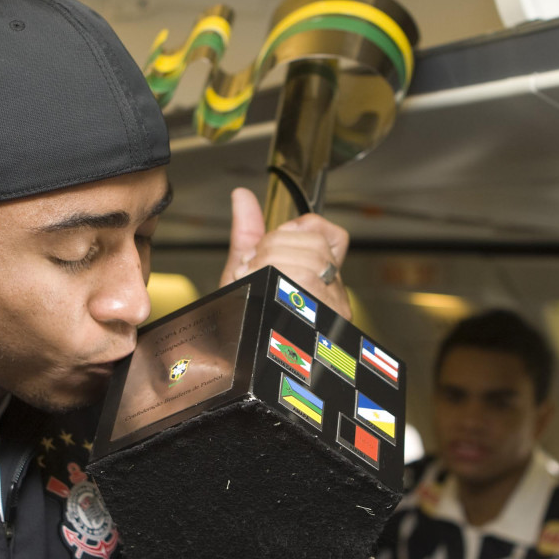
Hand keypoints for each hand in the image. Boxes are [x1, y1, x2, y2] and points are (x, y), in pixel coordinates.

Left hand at [219, 187, 351, 319]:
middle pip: (315, 246)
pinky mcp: (318, 329)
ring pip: (310, 264)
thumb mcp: (243, 271)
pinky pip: (302, 286)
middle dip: (275, 246)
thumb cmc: (241, 319)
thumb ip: (248, 233)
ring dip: (270, 264)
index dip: (303, 229)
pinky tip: (260, 290)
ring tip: (255, 282)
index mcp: (320, 280)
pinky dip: (273, 279)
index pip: (333, 236)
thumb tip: (242, 195)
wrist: (225, 362)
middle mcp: (332, 296)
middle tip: (254, 268)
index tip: (275, 242)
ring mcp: (328, 314)